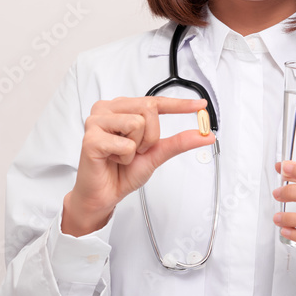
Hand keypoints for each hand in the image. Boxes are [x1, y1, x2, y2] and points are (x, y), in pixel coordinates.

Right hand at [62, 96, 214, 235]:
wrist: (104, 194)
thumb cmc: (123, 171)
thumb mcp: (156, 153)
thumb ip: (179, 142)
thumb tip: (205, 135)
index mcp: (122, 108)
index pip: (155, 101)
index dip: (179, 104)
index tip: (200, 105)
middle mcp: (108, 109)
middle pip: (148, 108)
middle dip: (151, 136)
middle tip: (137, 150)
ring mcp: (96, 122)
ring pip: (137, 124)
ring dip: (136, 148)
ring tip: (122, 155)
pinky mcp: (90, 138)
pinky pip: (125, 144)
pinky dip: (125, 157)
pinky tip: (112, 160)